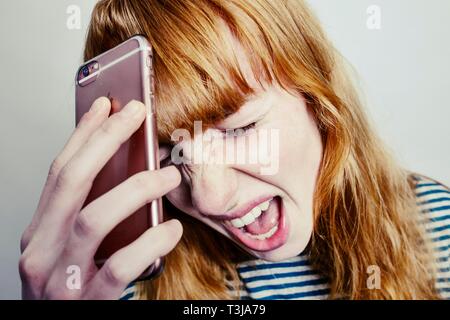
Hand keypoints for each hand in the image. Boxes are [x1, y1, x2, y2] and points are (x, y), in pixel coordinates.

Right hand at [19, 97, 181, 298]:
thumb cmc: (71, 290)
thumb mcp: (70, 247)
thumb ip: (89, 212)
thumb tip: (125, 169)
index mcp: (40, 231)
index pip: (59, 172)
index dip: (83, 134)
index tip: (106, 104)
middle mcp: (41, 251)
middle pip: (71, 182)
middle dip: (105, 141)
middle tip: (137, 114)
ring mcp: (59, 279)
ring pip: (93, 219)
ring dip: (136, 189)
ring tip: (169, 175)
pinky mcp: (85, 303)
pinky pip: (118, 266)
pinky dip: (149, 243)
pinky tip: (173, 230)